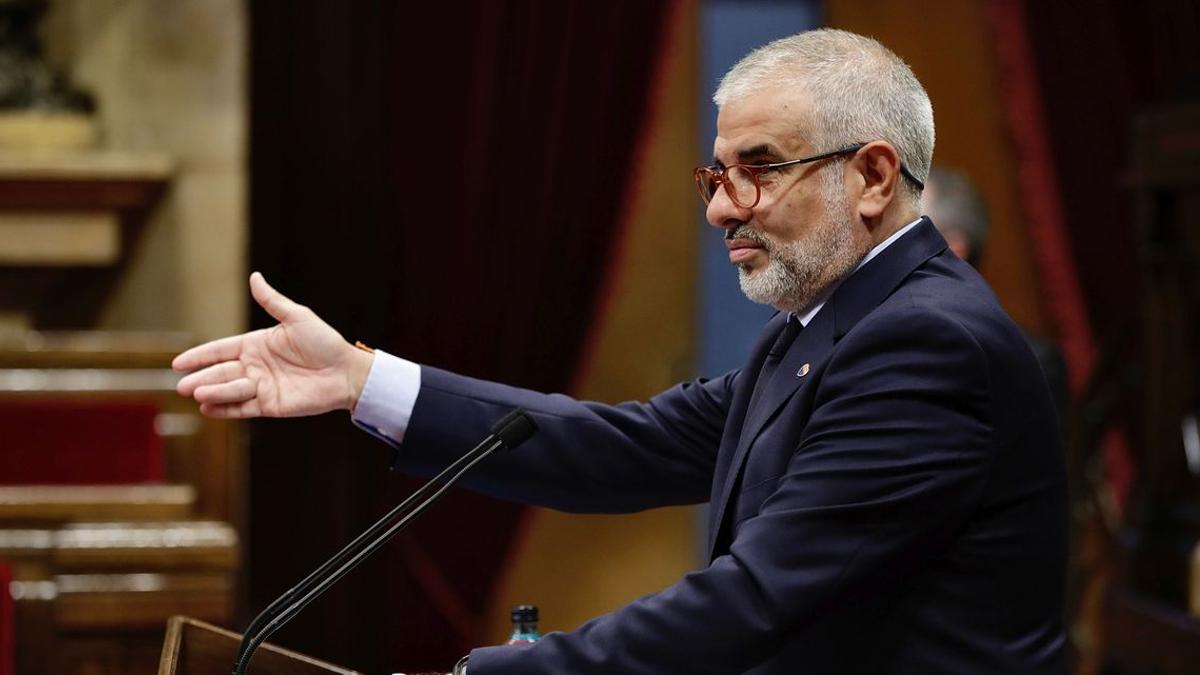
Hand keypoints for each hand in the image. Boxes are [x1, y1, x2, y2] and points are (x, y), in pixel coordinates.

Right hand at [173, 272, 373, 417]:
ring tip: (196, 394)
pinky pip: (243, 408)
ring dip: (213, 393)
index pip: (221, 350)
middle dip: (201, 378)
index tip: (178, 363)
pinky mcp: (270, 405)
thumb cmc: (325, 342)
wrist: (346, 372)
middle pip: (221, 372)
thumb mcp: (297, 317)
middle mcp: (255, 366)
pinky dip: (226, 410)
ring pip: (230, 390)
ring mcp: (261, 387)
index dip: (200, 356)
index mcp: (256, 344)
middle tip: (181, 385)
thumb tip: (255, 276)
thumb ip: (272, 302)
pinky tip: (209, 409)